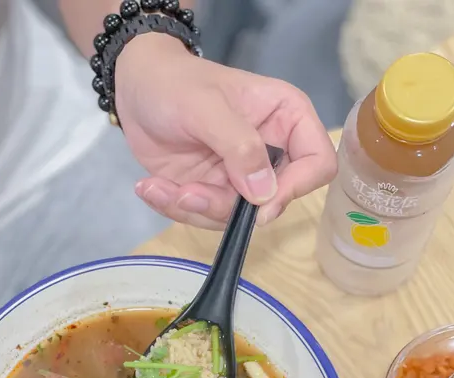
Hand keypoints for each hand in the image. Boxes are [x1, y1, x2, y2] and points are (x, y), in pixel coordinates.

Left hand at [116, 34, 336, 229]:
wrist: (136, 89)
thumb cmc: (174, 83)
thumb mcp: (206, 106)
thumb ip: (239, 146)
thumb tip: (265, 194)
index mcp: (286, 119)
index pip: (317, 164)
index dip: (294, 189)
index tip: (259, 205)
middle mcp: (270, 153)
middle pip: (269, 202)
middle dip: (224, 206)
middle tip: (186, 193)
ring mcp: (239, 178)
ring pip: (234, 218)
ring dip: (193, 209)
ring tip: (157, 186)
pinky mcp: (212, 192)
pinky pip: (203, 217)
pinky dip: (175, 208)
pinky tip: (151, 188)